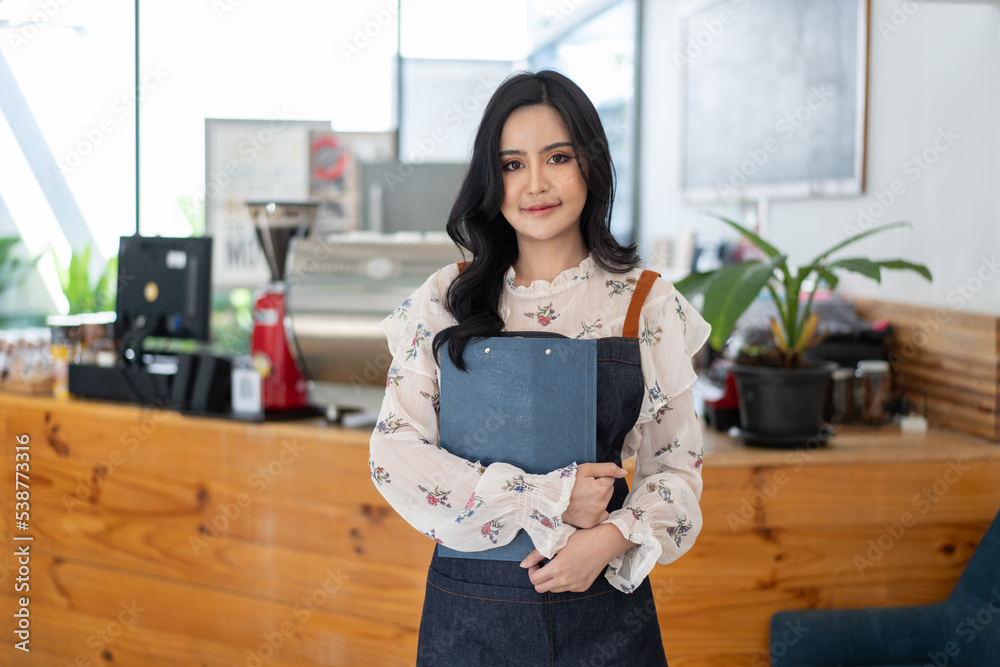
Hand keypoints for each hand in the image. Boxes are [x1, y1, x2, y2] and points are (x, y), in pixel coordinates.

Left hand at [520, 524, 634, 592]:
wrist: (605, 542)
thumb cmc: (581, 538)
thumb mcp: (557, 542)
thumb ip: (537, 554)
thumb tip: (522, 565)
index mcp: (558, 568)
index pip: (534, 580)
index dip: (532, 571)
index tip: (537, 563)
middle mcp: (566, 581)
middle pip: (540, 589)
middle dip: (538, 578)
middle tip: (543, 566)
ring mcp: (575, 586)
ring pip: (553, 590)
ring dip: (550, 580)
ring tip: (557, 566)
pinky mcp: (583, 587)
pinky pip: (566, 589)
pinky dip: (563, 581)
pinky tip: (569, 568)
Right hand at [561, 462, 626, 528]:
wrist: (553, 500)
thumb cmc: (569, 483)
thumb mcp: (586, 469)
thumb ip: (607, 468)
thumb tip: (624, 473)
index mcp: (601, 489)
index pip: (610, 479)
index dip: (599, 477)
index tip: (588, 480)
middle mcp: (602, 504)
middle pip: (609, 491)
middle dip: (600, 488)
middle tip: (585, 488)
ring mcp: (597, 515)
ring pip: (605, 502)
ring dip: (598, 499)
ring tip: (583, 497)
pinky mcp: (592, 523)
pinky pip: (602, 515)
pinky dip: (596, 511)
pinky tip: (585, 508)